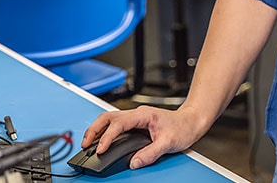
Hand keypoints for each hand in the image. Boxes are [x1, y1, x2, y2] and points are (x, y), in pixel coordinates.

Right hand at [82, 105, 209, 169]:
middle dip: (94, 129)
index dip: (107, 137)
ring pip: (109, 119)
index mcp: (143, 115)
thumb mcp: (168, 143)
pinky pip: (115, 124)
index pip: (119, 123)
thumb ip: (150, 153)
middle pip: (108, 117)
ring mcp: (135, 117)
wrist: (191, 121)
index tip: (100, 149)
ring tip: (88, 143)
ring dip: (97, 130)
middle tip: (85, 144)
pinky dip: (104, 131)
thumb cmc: (182, 127)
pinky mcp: (135, 123)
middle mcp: (137, 114)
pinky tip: (101, 140)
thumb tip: (134, 162)